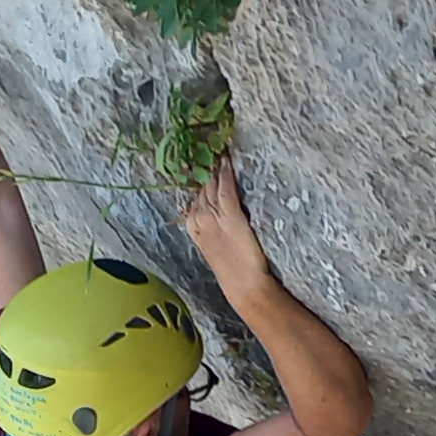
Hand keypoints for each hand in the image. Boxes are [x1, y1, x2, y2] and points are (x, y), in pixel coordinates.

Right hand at [181, 155, 262, 288]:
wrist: (243, 284)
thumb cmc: (231, 269)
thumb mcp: (211, 247)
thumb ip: (207, 228)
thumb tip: (206, 212)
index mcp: (193, 227)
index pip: (194, 197)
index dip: (199, 180)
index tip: (201, 164)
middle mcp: (200, 219)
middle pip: (202, 188)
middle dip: (206, 171)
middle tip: (211, 151)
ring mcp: (214, 217)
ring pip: (211, 186)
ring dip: (214, 169)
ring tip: (219, 153)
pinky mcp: (231, 216)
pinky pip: (226, 189)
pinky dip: (226, 173)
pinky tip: (227, 162)